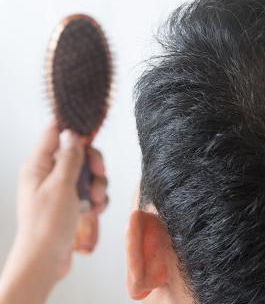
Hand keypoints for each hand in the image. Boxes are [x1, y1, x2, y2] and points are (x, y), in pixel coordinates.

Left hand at [0, 123, 108, 303]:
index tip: (92, 136)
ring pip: (87, 174)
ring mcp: (59, 189)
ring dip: (98, 186)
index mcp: (38, 165)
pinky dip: (96, 199)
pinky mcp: (69, 203)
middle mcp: (47, 174)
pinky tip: (94, 210)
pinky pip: (89, 192)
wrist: (45, 260)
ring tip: (95, 203)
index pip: (54, 133)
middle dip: (94, 165)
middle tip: (100, 176)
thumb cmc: (47, 223)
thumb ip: (69, 157)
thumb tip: (72, 133)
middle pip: (77, 153)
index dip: (74, 130)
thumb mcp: (61, 185)